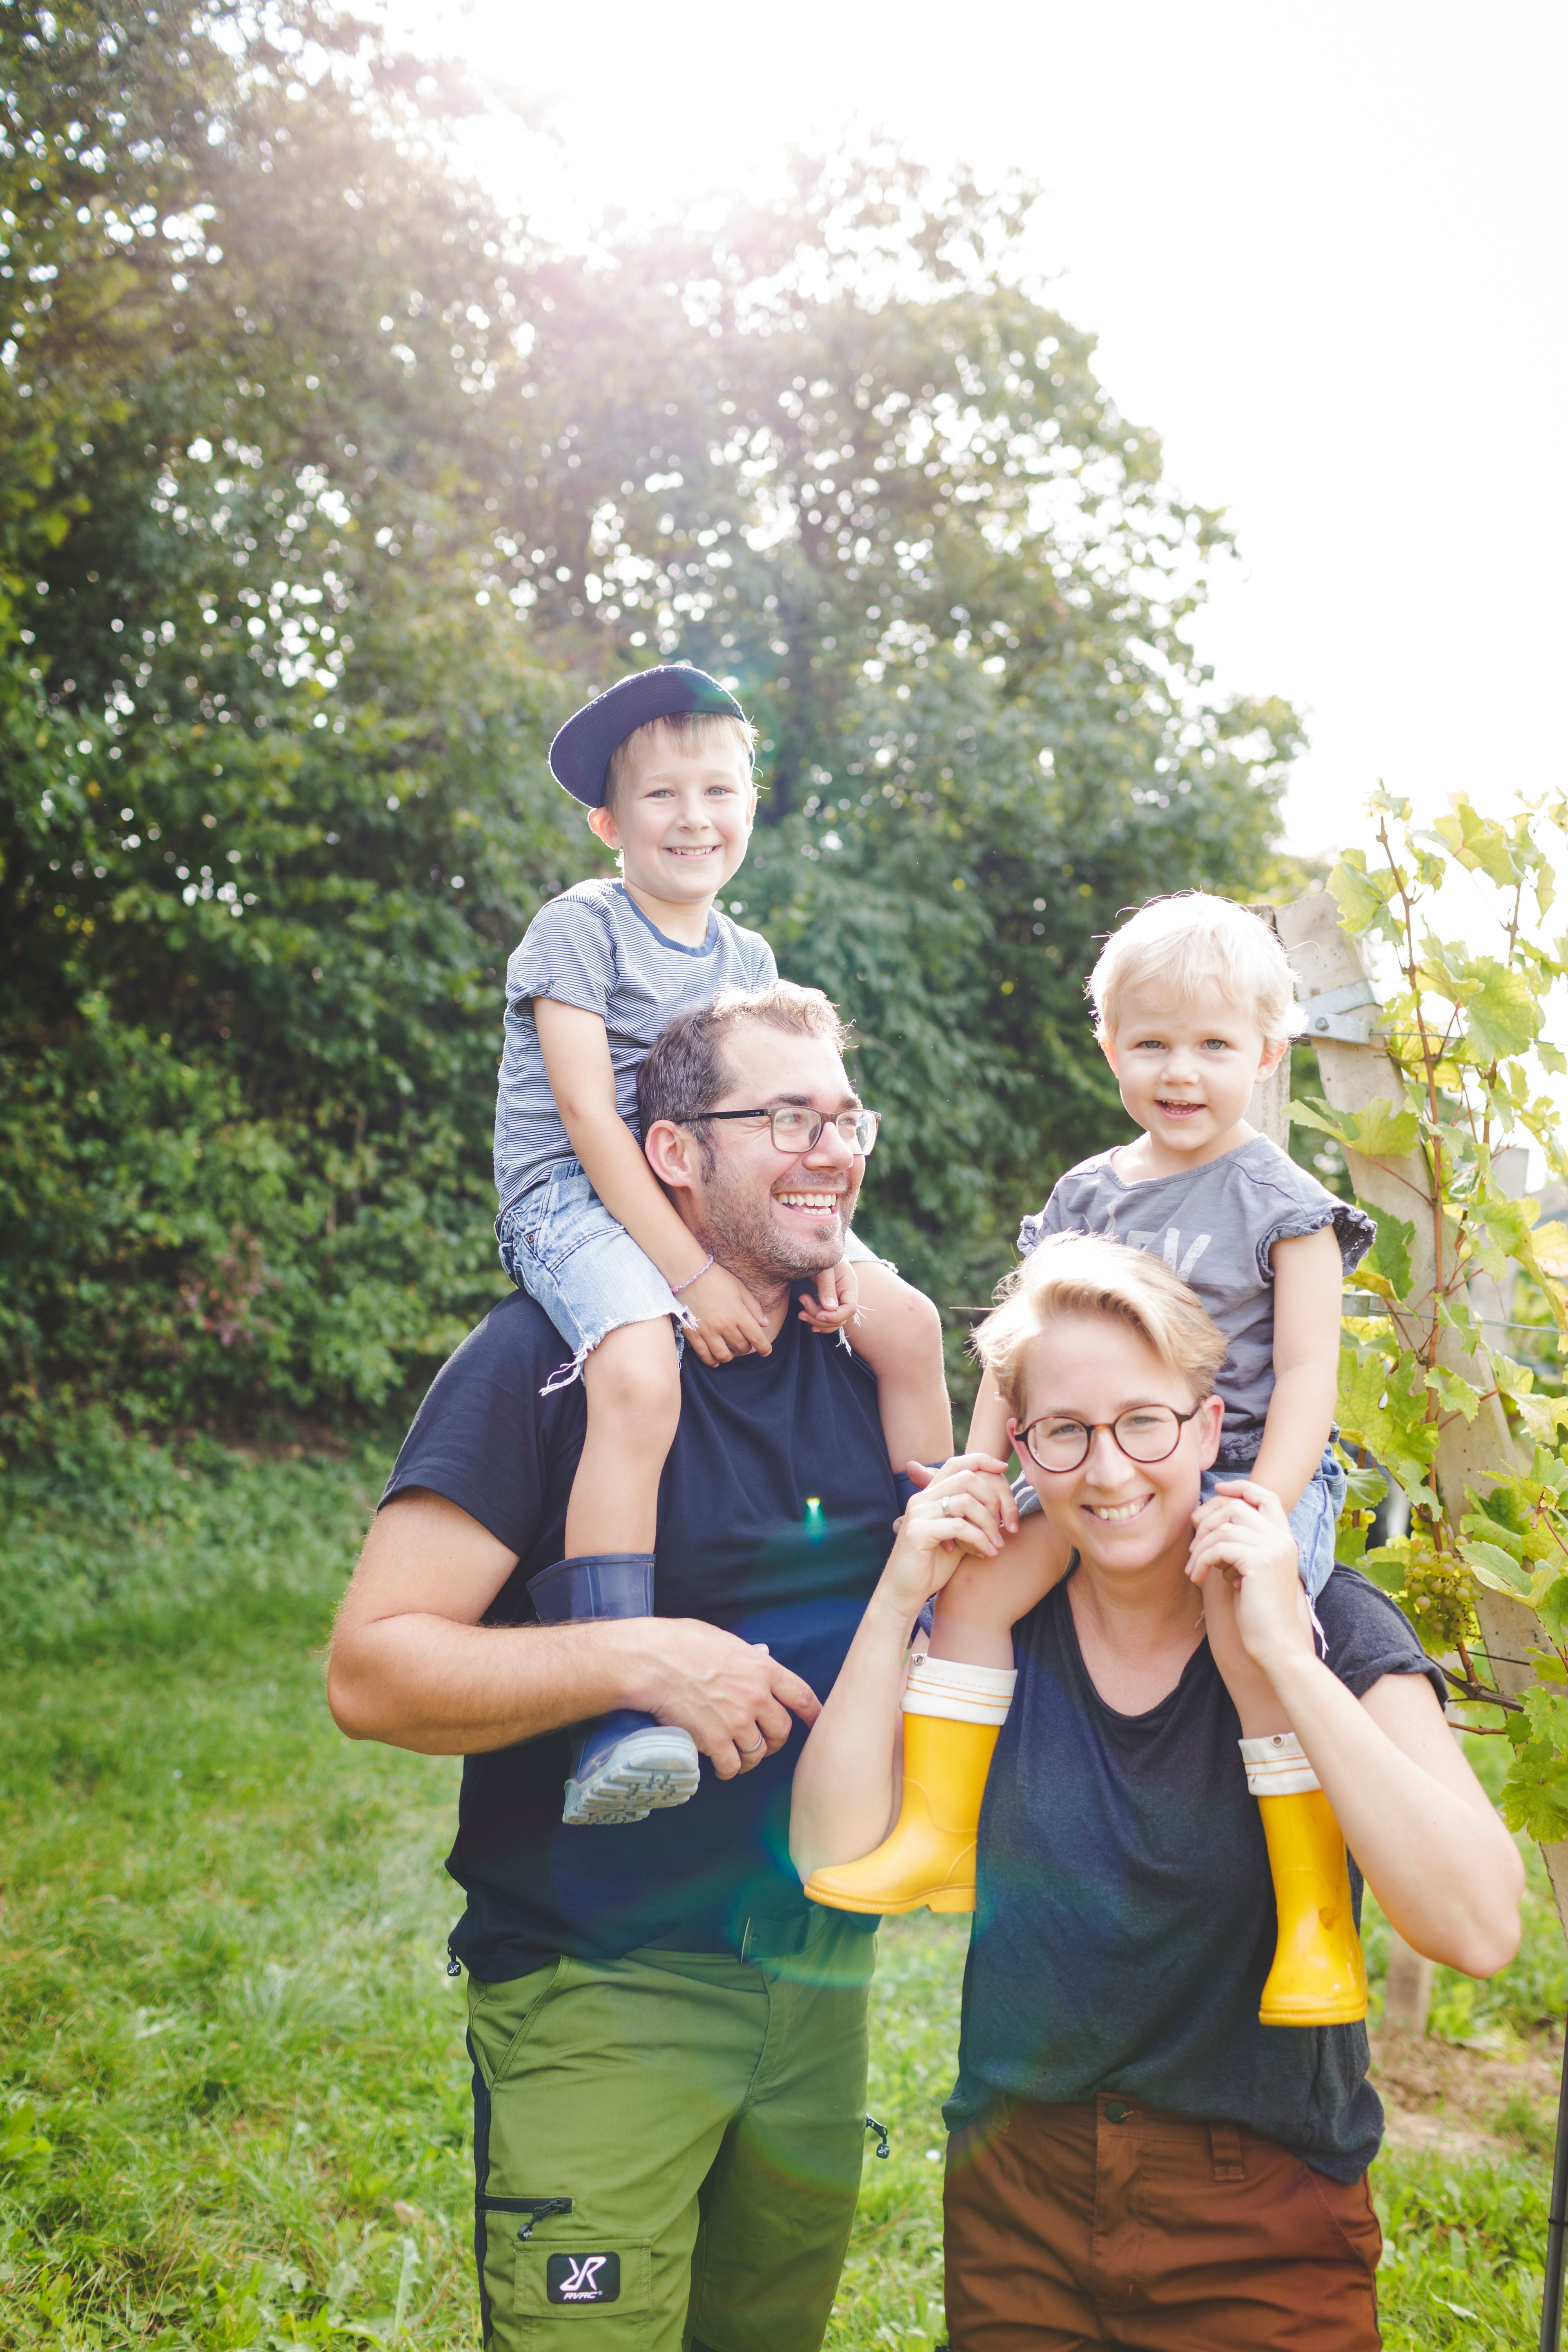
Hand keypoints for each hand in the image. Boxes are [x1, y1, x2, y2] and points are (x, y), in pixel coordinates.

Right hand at [627, 1617, 819, 1779]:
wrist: (652, 1662)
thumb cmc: (682, 1643)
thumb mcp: (724, 1640)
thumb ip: (748, 1654)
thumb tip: (762, 1654)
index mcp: (763, 1669)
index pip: (802, 1696)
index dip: (814, 1714)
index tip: (818, 1722)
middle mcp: (756, 1697)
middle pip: (781, 1730)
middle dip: (775, 1741)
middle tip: (765, 1744)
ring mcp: (736, 1721)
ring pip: (758, 1753)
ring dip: (752, 1759)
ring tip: (741, 1760)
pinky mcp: (715, 1740)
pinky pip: (732, 1766)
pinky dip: (729, 1771)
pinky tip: (721, 1769)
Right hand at [678, 1264, 771, 1366]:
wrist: (688, 1274)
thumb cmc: (716, 1278)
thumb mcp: (740, 1288)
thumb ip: (753, 1307)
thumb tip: (765, 1324)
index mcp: (738, 1313)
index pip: (756, 1337)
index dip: (763, 1347)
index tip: (766, 1351)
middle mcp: (724, 1325)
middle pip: (741, 1347)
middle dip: (746, 1348)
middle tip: (745, 1344)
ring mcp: (707, 1331)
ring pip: (723, 1355)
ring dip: (730, 1357)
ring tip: (731, 1353)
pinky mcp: (693, 1333)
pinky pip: (704, 1354)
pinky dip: (711, 1361)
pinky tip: (715, 1360)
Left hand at [798, 1258, 857, 1332]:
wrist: (814, 1247)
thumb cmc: (820, 1252)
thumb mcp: (824, 1267)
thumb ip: (826, 1286)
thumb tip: (830, 1308)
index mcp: (849, 1284)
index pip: (850, 1309)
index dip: (834, 1316)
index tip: (818, 1314)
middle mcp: (846, 1294)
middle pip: (839, 1318)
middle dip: (819, 1317)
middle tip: (802, 1304)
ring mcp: (838, 1299)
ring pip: (832, 1322)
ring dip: (815, 1320)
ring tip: (800, 1312)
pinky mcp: (829, 1302)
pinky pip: (827, 1319)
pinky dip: (817, 1322)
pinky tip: (806, 1317)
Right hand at [876, 1457, 1015, 1620]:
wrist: (903, 1593)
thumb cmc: (931, 1567)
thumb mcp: (956, 1538)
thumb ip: (971, 1519)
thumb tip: (1001, 1509)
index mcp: (929, 1496)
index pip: (956, 1463)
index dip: (982, 1460)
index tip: (1004, 1470)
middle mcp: (921, 1499)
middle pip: (966, 1478)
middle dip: (993, 1499)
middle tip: (1004, 1525)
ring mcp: (918, 1513)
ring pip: (966, 1501)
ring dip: (989, 1524)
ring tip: (997, 1544)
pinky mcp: (918, 1532)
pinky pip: (958, 1526)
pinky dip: (979, 1539)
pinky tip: (986, 1554)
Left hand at [1186, 1478, 1311, 1676]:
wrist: (1276, 1645)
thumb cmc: (1259, 1614)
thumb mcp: (1249, 1573)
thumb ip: (1239, 1547)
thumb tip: (1208, 1526)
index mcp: (1284, 1540)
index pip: (1267, 1496)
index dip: (1241, 1487)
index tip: (1216, 1490)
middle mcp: (1282, 1540)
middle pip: (1236, 1507)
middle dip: (1207, 1521)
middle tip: (1193, 1547)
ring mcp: (1273, 1549)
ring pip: (1223, 1527)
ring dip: (1200, 1547)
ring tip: (1193, 1569)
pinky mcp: (1259, 1562)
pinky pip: (1219, 1547)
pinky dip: (1201, 1560)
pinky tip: (1197, 1578)